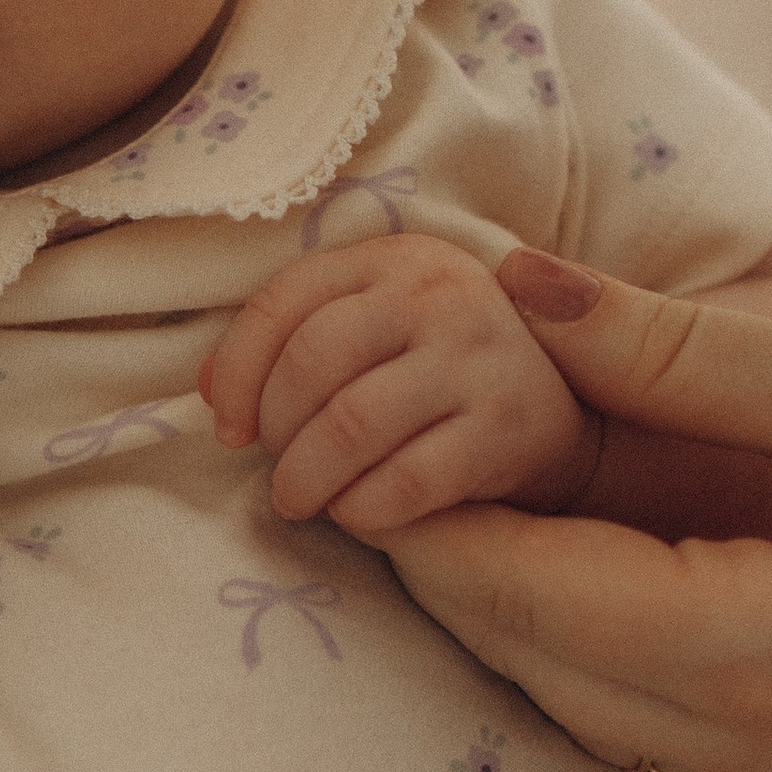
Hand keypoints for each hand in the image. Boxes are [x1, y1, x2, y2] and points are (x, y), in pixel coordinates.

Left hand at [203, 234, 596, 539]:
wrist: (562, 409)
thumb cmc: (437, 368)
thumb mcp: (374, 327)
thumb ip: (293, 340)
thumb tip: (210, 392)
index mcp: (391, 259)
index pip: (282, 302)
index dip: (237, 372)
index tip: (229, 428)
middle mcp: (437, 294)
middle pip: (312, 362)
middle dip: (274, 430)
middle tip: (278, 469)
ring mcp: (477, 356)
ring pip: (351, 425)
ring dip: (306, 478)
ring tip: (301, 500)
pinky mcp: (507, 427)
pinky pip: (404, 481)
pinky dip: (361, 509)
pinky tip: (356, 512)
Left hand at [387, 251, 771, 771]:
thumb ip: (681, 351)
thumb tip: (510, 289)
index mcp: (757, 657)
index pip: (514, 588)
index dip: (413, 506)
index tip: (334, 430)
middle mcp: (747, 756)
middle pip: (517, 658)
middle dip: (435, 556)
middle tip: (358, 449)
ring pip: (565, 702)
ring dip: (500, 602)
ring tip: (448, 481)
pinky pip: (637, 722)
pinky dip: (578, 641)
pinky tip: (569, 552)